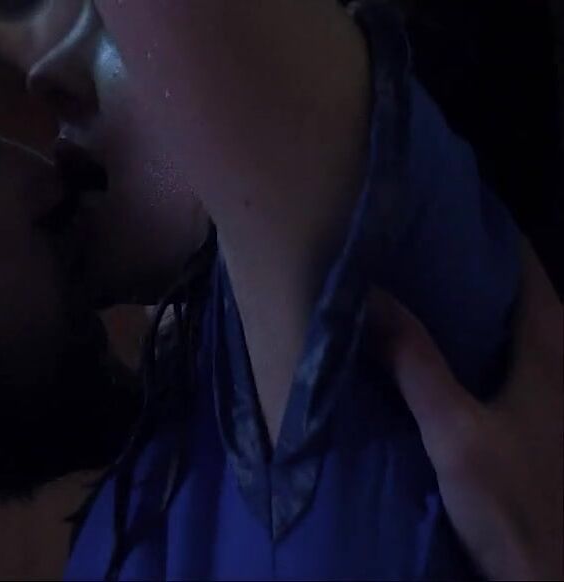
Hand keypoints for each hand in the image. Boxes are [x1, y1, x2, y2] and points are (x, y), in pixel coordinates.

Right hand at [369, 240, 562, 580]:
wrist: (550, 573)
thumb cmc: (513, 501)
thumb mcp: (453, 431)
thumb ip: (413, 362)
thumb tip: (367, 295)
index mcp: (550, 352)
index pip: (524, 269)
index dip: (490, 232)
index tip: (445, 206)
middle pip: (527, 296)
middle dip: (482, 266)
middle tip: (427, 243)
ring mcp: (561, 400)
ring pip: (527, 332)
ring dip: (486, 308)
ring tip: (433, 291)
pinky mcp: (550, 429)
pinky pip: (522, 365)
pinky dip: (490, 346)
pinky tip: (456, 357)